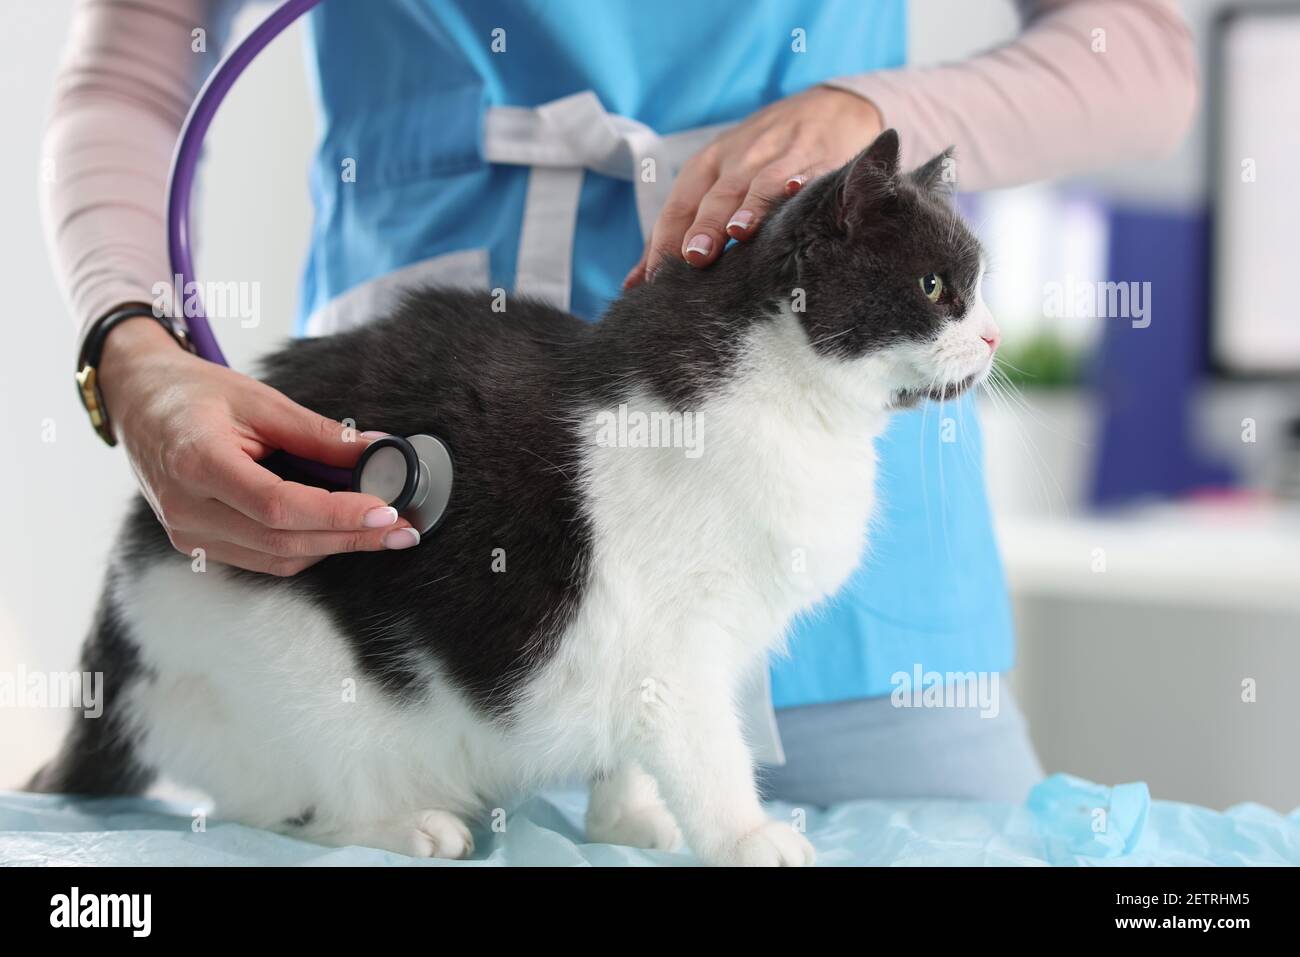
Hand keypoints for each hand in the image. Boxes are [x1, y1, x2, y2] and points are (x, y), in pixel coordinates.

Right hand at [98, 317, 417, 575]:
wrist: (138, 400)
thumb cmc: (196, 393)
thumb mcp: (260, 400)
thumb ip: (320, 433)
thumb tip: (380, 452)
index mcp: (197, 463)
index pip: (278, 506)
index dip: (337, 514)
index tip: (386, 511)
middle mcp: (187, 509)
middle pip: (283, 540)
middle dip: (352, 537)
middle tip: (403, 528)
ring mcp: (187, 533)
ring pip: (277, 558)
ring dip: (334, 546)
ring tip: (382, 530)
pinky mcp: (195, 544)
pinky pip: (263, 558)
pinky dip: (306, 546)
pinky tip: (339, 529)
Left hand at [623, 86, 881, 287]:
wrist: (827, 107)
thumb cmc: (760, 158)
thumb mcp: (717, 182)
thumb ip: (679, 231)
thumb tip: (635, 284)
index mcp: (706, 168)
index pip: (678, 207)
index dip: (666, 242)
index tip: (654, 280)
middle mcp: (735, 160)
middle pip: (714, 197)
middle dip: (703, 227)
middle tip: (694, 258)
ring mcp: (774, 157)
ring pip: (756, 184)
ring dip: (746, 207)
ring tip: (738, 232)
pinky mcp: (813, 156)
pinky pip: (802, 171)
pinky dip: (796, 182)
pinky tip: (795, 191)